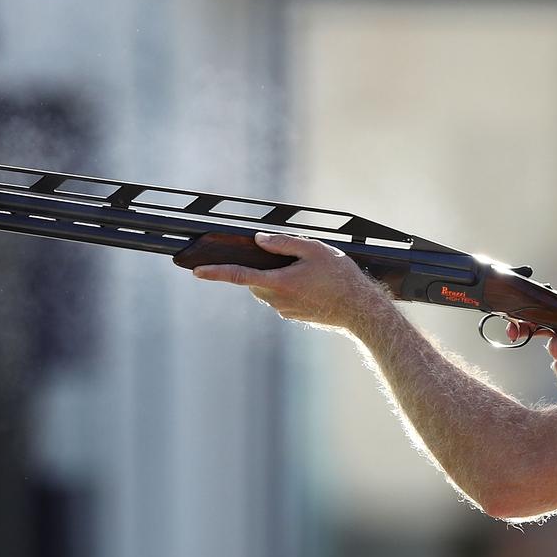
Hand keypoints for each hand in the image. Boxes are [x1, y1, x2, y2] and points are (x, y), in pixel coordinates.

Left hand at [191, 232, 387, 328]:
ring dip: (279, 278)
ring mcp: (285, 311)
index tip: (196, 272)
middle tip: (291, 258)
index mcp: (278, 282)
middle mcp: (277, 300)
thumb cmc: (340, 277)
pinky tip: (314, 284)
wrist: (360, 310)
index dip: (215, 272)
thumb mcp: (314, 249)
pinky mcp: (294, 316)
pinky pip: (283, 298)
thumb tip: (259, 240)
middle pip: (256, 280)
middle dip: (263, 267)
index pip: (239, 276)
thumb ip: (283, 243)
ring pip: (270, 289)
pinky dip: (291, 288)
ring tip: (311, 272)